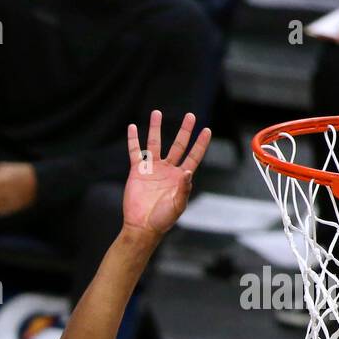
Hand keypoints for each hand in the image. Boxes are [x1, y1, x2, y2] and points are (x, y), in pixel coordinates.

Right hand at [123, 110, 210, 240]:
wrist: (142, 226)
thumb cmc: (163, 219)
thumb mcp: (178, 205)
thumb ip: (184, 188)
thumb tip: (187, 172)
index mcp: (180, 177)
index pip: (193, 156)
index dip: (200, 143)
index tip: (206, 130)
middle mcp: (168, 170)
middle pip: (178, 145)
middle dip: (184, 130)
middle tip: (190, 116)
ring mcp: (152, 169)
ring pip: (155, 143)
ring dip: (156, 128)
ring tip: (156, 113)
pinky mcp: (137, 171)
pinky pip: (135, 152)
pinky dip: (133, 140)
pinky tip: (132, 128)